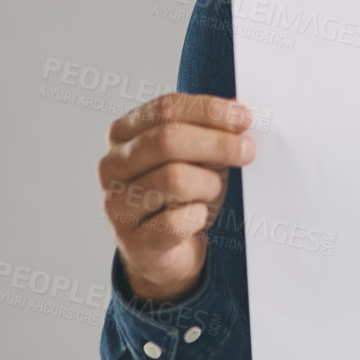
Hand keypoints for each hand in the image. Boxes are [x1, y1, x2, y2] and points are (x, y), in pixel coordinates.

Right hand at [99, 92, 255, 302]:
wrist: (169, 250)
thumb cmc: (185, 194)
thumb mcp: (198, 154)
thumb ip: (211, 130)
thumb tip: (239, 112)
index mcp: (124, 133)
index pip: (166, 108)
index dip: (209, 111)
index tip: (244, 118)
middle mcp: (112, 165)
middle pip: (167, 140)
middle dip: (217, 143)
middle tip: (247, 151)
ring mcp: (117, 204)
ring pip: (174, 180)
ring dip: (209, 184)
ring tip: (214, 190)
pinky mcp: (133, 241)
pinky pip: (176, 222)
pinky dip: (198, 217)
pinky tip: (199, 216)